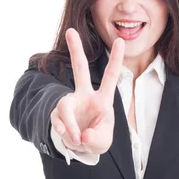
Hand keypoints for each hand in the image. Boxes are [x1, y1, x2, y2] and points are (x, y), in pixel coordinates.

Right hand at [50, 28, 124, 153]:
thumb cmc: (96, 138)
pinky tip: (68, 137)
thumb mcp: (102, 142)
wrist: (80, 146)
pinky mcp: (58, 114)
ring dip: (70, 126)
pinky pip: (57, 120)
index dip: (115, 60)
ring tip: (77, 139)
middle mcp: (85, 96)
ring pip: (64, 106)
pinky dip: (63, 131)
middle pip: (79, 69)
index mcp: (102, 99)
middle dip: (75, 51)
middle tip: (71, 31)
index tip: (120, 41)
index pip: (110, 77)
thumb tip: (82, 134)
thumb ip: (96, 138)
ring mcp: (70, 103)